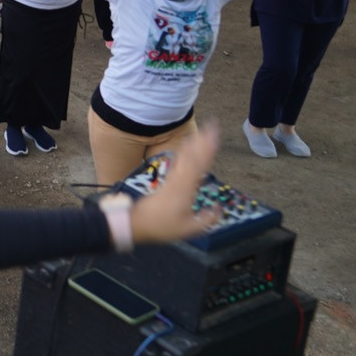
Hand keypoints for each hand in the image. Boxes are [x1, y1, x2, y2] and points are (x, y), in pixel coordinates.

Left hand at [128, 124, 222, 243]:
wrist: (137, 224)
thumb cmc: (161, 226)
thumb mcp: (188, 229)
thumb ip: (206, 219)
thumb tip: (218, 210)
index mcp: (185, 190)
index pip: (199, 165)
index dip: (208, 149)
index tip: (215, 136)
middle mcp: (179, 181)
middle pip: (193, 156)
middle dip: (204, 140)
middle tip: (212, 125)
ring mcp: (172, 180)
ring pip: (186, 157)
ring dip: (195, 143)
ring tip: (203, 130)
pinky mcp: (168, 182)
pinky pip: (179, 162)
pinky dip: (185, 151)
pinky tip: (187, 144)